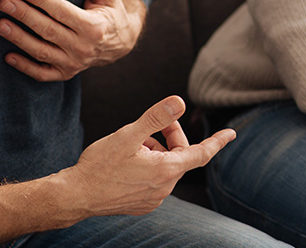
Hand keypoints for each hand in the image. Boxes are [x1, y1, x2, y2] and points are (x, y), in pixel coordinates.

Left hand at [0, 0, 145, 80]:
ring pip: (41, 51)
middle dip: (24, 16)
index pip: (63, 12)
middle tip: (4, 3)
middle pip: (48, 30)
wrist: (120, 42)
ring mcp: (74, 63)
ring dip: (19, 39)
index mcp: (95, 26)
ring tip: (0, 25)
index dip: (42, 0)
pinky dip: (24, 67)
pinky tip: (8, 55)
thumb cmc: (110, 12)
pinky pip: (42, 74)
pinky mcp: (65, 73)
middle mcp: (84, 47)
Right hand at [59, 96, 234, 216]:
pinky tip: (128, 162)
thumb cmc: (99, 165)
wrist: (74, 196)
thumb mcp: (128, 135)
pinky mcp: (142, 205)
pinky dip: (148, 166)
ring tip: (132, 145)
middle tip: (150, 126)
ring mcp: (153, 199)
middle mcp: (164, 188)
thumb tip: (180, 102)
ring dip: (156, 151)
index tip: (231, 133)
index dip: (217, 141)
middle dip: (170, 137)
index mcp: (166, 170)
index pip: (202, 153)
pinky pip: (154, 181)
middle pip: (179, 155)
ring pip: (166, 167)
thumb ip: (156, 118)